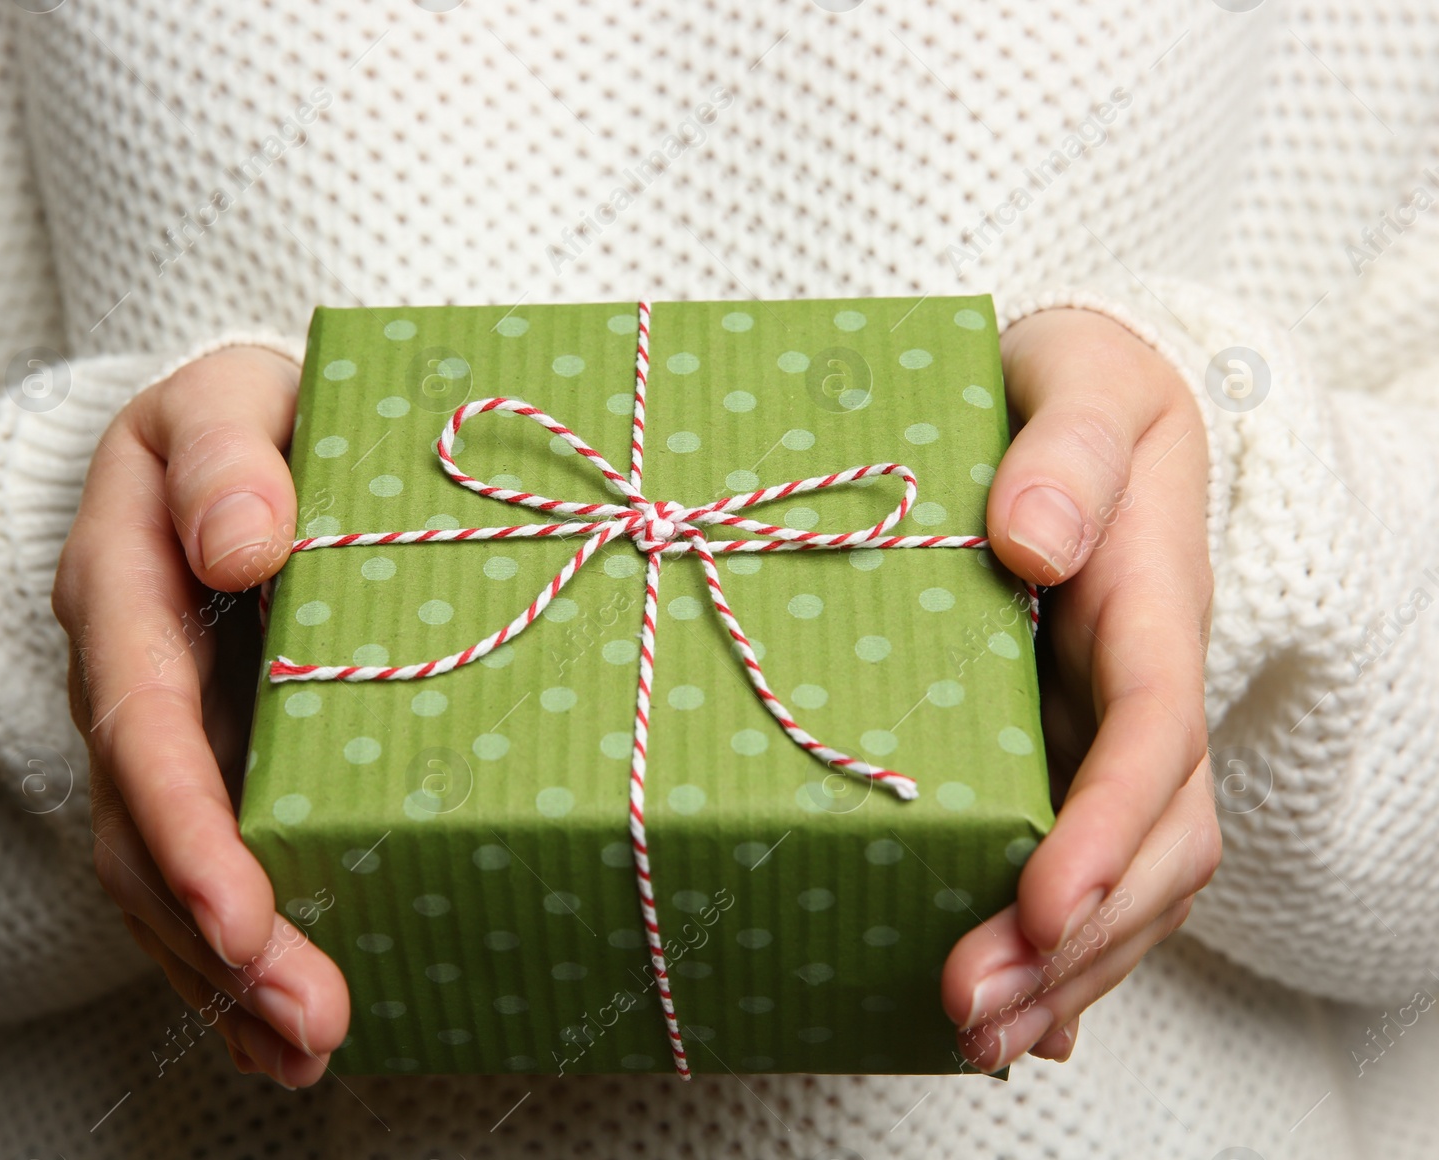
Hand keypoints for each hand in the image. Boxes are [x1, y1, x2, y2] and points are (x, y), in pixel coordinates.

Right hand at [53, 346, 348, 1087]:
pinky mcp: (206, 760)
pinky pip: (198, 868)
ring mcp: (160, 727)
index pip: (140, 718)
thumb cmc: (255, 414)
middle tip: (308, 1021)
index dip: (186, 823)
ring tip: (309, 1049)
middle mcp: (125, 673)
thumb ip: (226, 452)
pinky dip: (235, 956)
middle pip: (144, 826)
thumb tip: (242, 545)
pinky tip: (284, 1025)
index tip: (240, 913)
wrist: (243, 439)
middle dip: (216, 937)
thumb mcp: (231, 395)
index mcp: (122, 580)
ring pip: (161, 873)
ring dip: (228, 976)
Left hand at [940, 308, 1219, 1069]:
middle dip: (1079, 939)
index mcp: (1152, 604)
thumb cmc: (1075, 389)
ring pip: (1126, 878)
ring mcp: (1108, 730)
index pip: (1153, 732)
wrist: (1081, 408)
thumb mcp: (1079, 381)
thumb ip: (1065, 450)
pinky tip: (1009, 1016)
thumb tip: (1032, 543)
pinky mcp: (1065, 751)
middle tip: (975, 1008)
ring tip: (973, 1035)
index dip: (1109, 826)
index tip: (1045, 902)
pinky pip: (1083, 864)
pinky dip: (1055, 949)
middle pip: (1152, 841)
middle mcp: (1142, 688)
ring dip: (1062, 969)